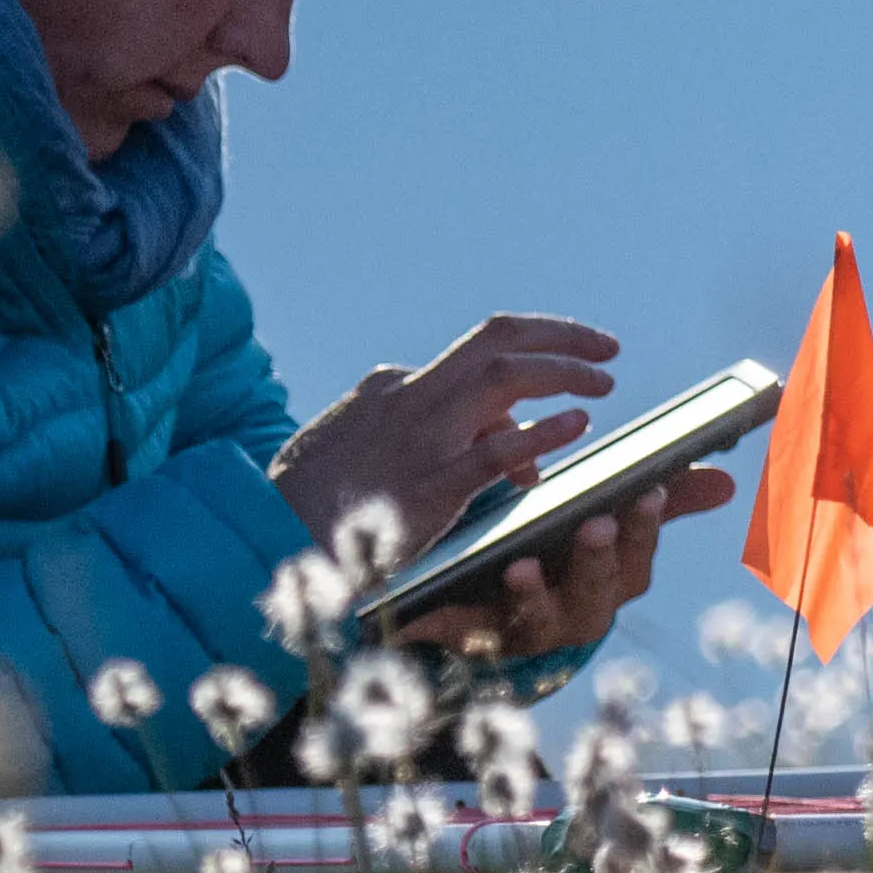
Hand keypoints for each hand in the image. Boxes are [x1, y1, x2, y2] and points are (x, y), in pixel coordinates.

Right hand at [274, 312, 620, 572]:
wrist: (265, 536)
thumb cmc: (314, 501)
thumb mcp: (360, 444)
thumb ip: (421, 432)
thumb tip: (491, 432)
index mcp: (395, 387)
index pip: (477, 356)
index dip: (531, 366)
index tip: (563, 382)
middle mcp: (411, 396)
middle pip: (498, 339)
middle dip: (559, 336)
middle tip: (607, 349)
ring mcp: (420, 439)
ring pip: (504, 377)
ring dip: (563, 371)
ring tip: (604, 383)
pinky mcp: (427, 486)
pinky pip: (496, 451)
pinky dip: (542, 432)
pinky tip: (577, 425)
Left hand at [397, 467, 732, 667]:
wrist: (498, 607)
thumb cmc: (564, 554)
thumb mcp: (611, 527)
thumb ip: (663, 504)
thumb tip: (727, 482)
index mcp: (612, 582)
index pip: (637, 558)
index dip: (644, 529)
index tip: (648, 493)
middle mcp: (576, 613)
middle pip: (594, 593)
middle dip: (596, 561)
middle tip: (595, 525)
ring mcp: (526, 629)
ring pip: (536, 619)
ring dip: (532, 594)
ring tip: (521, 565)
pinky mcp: (475, 635)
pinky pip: (466, 632)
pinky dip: (451, 620)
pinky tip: (435, 605)